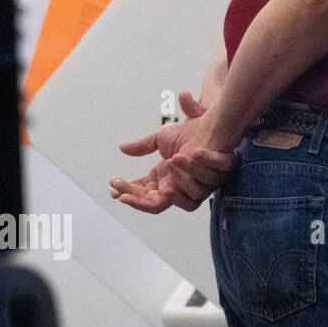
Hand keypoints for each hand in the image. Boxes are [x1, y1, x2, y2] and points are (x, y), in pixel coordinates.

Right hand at [109, 91, 236, 213]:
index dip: (129, 193)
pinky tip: (189, 157)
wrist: (211, 123)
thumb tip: (122, 148)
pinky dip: (195, 174)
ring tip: (172, 159)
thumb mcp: (161, 138)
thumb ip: (144, 146)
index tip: (113, 187)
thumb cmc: (188, 132)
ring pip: (182, 197)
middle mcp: (179, 186)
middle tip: (121, 189)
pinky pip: (204, 186)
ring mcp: (196, 184)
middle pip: (155, 203)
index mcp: (165, 180)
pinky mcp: (214, 177)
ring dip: (176, 181)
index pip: (144, 195)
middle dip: (137, 197)